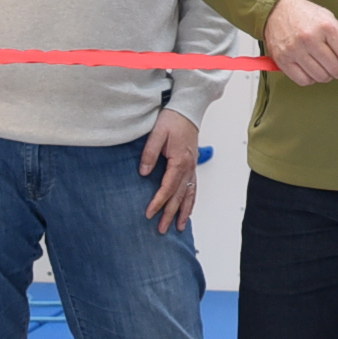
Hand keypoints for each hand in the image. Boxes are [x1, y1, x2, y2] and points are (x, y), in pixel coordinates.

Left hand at [139, 108, 201, 232]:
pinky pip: (194, 188)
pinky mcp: (192, 165)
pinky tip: (188, 209)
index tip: (149, 213)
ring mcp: (192, 167)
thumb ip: (149, 154)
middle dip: (170, 214)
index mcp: (179, 161)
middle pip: (179, 196)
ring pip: (189, 195)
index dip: (158, 202)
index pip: (168, 188)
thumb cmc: (173, 120)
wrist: (188, 110)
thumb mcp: (157, 134)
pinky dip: (191, 201)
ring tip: (179, 227)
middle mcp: (188, 167)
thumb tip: (144, 172)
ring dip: (184, 212)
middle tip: (161, 229)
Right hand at [264, 0, 337, 85]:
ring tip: (324, 64)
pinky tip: (311, 68)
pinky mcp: (283, 60)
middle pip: (336, 69)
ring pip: (321, 77)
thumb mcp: (333, 23)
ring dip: (327, 75)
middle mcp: (310, 38)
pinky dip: (311, 78)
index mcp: (327, 27)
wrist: (279, 9)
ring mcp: (295, 50)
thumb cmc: (307, 16)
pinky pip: (304, 81)